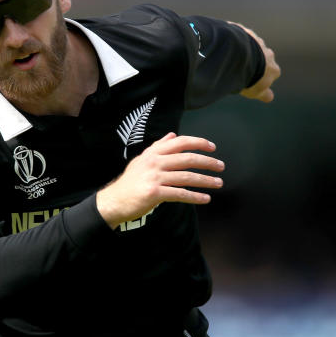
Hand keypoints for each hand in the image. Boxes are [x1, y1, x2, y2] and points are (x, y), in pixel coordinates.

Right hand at [95, 133, 223, 228]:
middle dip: (207, 162)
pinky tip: (205, 198)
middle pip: (187, 159)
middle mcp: (154, 162)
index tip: (212, 147)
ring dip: (205, 180)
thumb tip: (172, 135)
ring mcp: (154, 177)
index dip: (198, 143)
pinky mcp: (155, 193)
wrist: (114, 201)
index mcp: (153, 153)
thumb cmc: (130, 182)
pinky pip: (180, 194)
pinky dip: (195, 196)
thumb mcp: (141, 160)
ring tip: (218, 183)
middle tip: (221, 166)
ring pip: (186, 177)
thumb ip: (158, 147)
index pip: (180, 142)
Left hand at [229, 22, 280, 102]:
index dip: (263, 76)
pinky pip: (239, 36)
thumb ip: (265, 94)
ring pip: (252, 46)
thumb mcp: (257, 91)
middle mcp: (268, 53)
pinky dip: (234, 42)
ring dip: (244, 51)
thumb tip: (270, 97)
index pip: (273, 73)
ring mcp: (257, 41)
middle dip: (254, 62)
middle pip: (263, 57)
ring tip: (230, 59)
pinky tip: (225, 48)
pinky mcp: (244, 32)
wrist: (238, 56)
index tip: (254, 79)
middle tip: (241, 69)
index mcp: (273, 68)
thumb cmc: (249, 77)